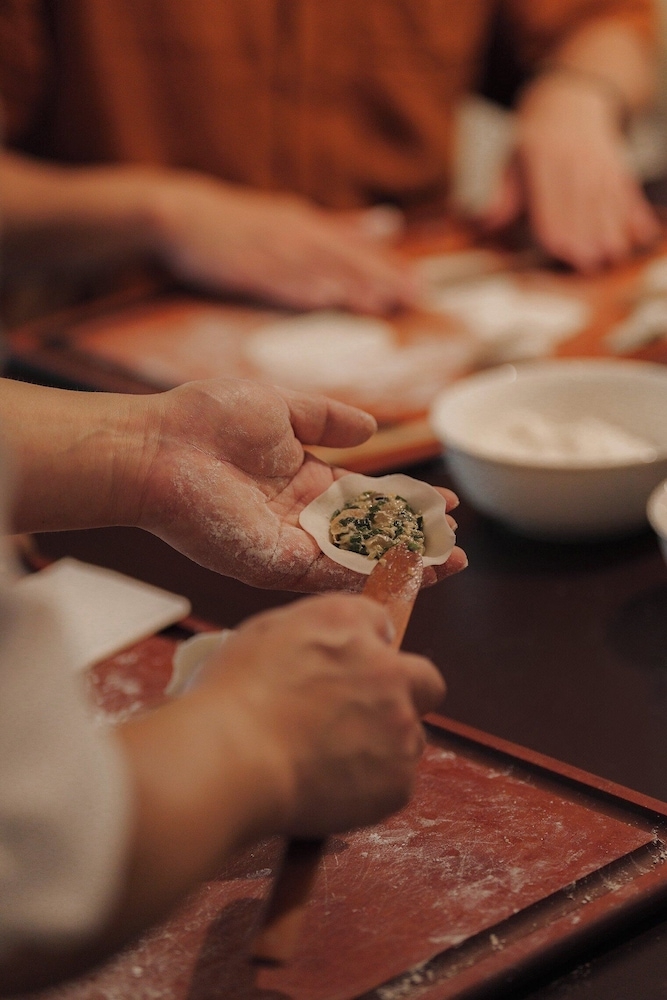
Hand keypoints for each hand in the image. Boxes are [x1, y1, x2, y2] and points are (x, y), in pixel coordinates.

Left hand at [134, 379, 465, 589]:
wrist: (160, 447)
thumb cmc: (209, 419)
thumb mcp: (282, 407)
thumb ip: (328, 419)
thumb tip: (371, 426)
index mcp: (303, 479)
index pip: (368, 497)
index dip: (409, 501)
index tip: (448, 503)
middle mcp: (300, 516)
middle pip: (371, 535)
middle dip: (416, 540)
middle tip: (458, 545)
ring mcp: (288, 543)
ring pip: (358, 559)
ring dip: (404, 563)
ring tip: (451, 563)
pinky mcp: (273, 563)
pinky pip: (330, 572)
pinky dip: (371, 573)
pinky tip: (409, 569)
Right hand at [151, 175, 418, 312]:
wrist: (180, 215)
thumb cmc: (238, 221)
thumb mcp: (294, 215)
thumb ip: (342, 224)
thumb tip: (391, 222)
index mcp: (310, 223)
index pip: (359, 248)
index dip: (392, 267)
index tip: (423, 286)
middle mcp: (297, 233)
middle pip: (347, 258)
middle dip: (383, 278)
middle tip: (416, 297)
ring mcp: (271, 249)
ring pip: (319, 270)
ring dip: (351, 285)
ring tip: (384, 303)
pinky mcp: (246, 266)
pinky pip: (278, 279)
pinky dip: (303, 288)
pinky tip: (326, 299)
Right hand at [187, 594, 446, 837]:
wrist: (230, 759)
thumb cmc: (232, 697)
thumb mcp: (263, 634)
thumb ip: (312, 631)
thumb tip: (336, 643)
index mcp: (347, 623)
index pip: (378, 623)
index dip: (365, 650)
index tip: (349, 670)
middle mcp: (387, 668)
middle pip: (423, 680)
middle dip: (404, 696)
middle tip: (361, 719)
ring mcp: (399, 726)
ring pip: (408, 737)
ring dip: (382, 746)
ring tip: (328, 761)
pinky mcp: (398, 780)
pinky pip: (394, 783)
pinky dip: (368, 789)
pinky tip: (327, 787)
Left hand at [480, 71, 660, 270]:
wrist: (570, 96)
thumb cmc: (536, 134)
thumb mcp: (514, 156)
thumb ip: (504, 192)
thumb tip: (488, 221)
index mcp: (543, 153)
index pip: (549, 195)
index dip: (556, 223)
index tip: (560, 248)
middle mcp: (574, 154)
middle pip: (581, 200)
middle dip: (586, 232)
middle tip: (589, 262)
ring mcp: (598, 157)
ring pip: (607, 196)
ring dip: (613, 227)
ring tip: (614, 253)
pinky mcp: (617, 162)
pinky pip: (627, 188)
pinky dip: (636, 211)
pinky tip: (644, 233)